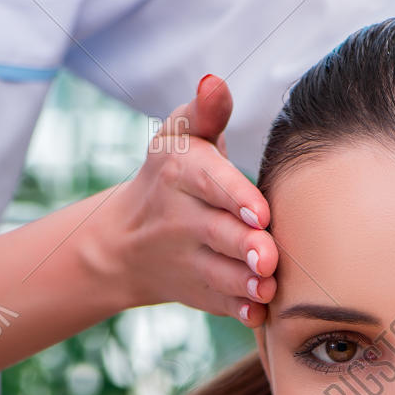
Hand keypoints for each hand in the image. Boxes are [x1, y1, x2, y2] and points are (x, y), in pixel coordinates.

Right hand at [100, 74, 276, 326]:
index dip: (234, 196)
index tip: (260, 211)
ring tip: (267, 285)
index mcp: (179, 173)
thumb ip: (206, 112)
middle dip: (244, 245)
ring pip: (218, 274)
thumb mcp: (180, 137)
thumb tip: (215, 81)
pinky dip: (237, 311)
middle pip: (217, 232)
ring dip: (243, 283)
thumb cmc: (172, 174)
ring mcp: (187, 260)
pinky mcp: (197, 292)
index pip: (209, 181)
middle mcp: (179, 219)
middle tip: (268, 256)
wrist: (125, 241)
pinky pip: (218, 304)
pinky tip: (258, 313)